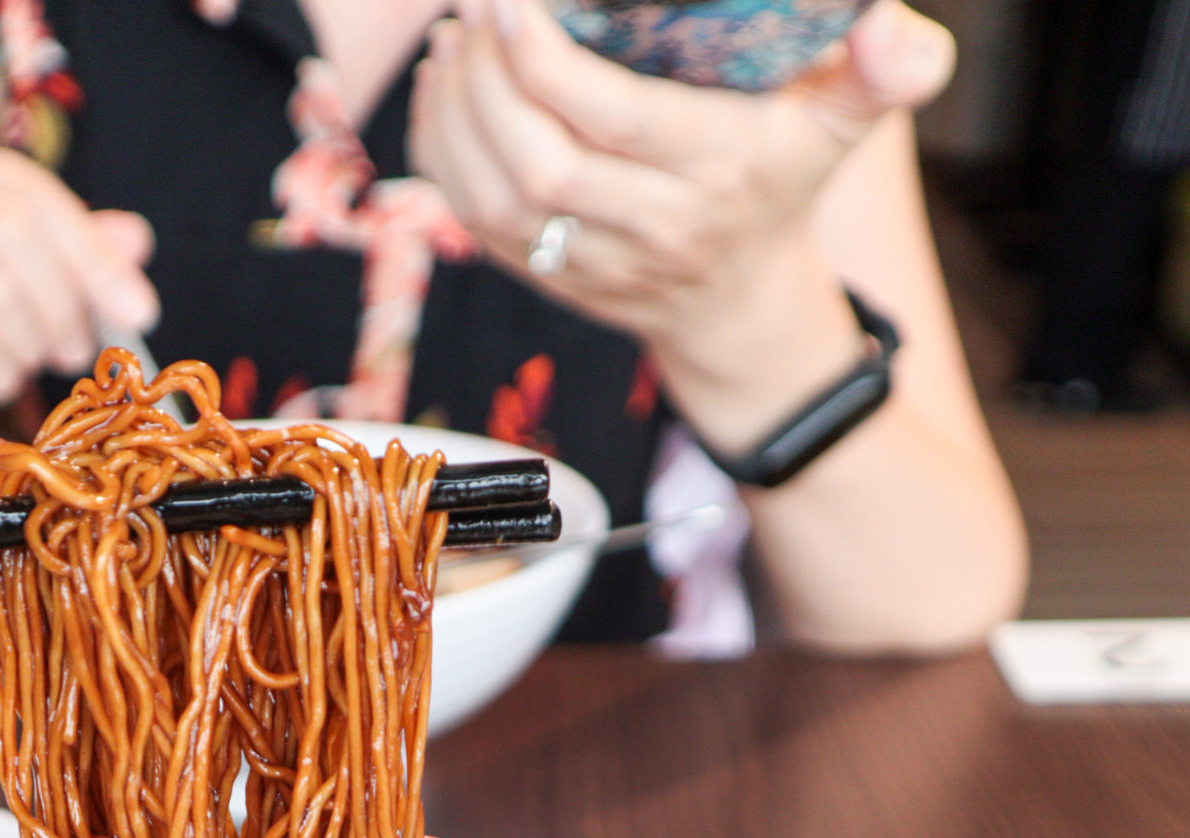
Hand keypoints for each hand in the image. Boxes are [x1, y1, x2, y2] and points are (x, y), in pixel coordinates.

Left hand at [409, 0, 953, 438]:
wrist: (738, 305)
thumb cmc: (782, 181)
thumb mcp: (846, 120)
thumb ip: (891, 69)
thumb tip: (897, 33)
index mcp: (716, 174)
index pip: (617, 124)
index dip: (549, 63)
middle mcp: (649, 228)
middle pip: (540, 165)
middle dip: (492, 81)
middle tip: (476, 5)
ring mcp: (590, 262)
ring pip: (493, 197)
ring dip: (459, 113)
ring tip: (456, 38)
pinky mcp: (543, 276)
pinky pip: (472, 218)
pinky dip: (443, 149)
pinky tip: (447, 87)